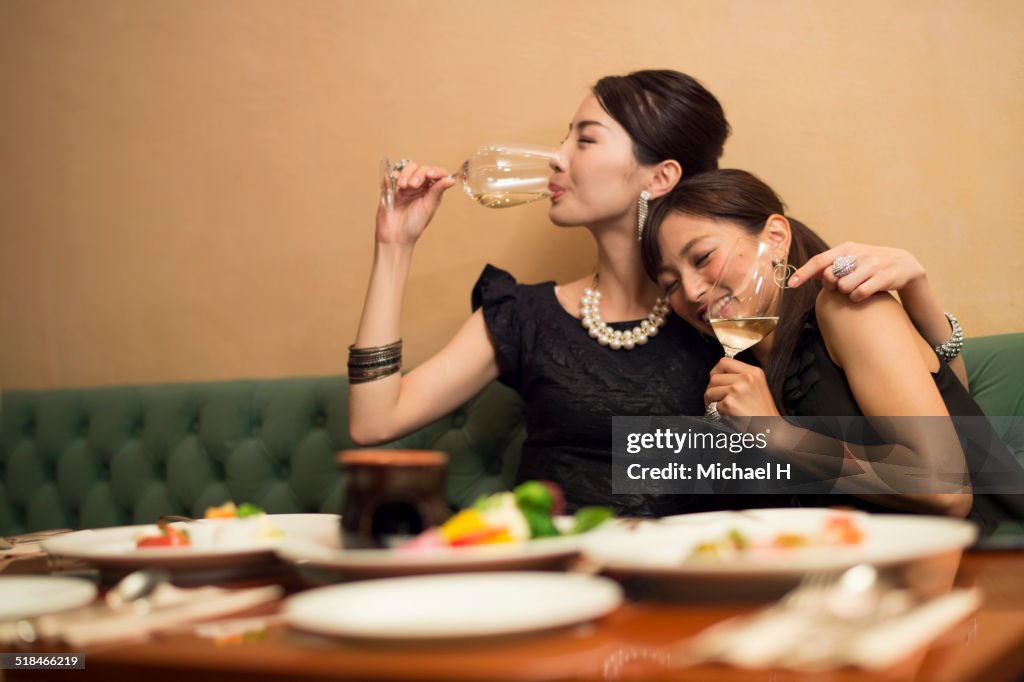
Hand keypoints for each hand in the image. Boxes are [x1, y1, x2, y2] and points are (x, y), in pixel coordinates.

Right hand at [376, 161, 454, 244]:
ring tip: (403, 187)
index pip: (437, 174)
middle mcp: (419, 187)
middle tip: (413, 185)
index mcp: (431, 191)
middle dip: (418, 175)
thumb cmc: (414, 225)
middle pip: (421, 169)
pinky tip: (396, 186)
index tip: (430, 175)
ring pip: (407, 168)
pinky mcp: (391, 187)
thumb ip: (437, 191)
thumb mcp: (428, 207)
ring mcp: (405, 186)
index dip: (435, 171)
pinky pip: (392, 174)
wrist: (395, 235)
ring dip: (406, 174)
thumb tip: (451, 179)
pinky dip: (394, 176)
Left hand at [705, 356, 780, 416]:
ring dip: (711, 401)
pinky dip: (718, 413)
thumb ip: (741, 378)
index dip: (716, 371)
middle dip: (711, 389)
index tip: (715, 381)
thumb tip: (716, 376)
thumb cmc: (763, 412)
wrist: (771, 430)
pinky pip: (714, 406)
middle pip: (714, 377)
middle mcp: (746, 378)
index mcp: (754, 372)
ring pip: (710, 391)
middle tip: (715, 400)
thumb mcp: (757, 386)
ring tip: (721, 408)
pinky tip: (729, 416)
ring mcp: (737, 390)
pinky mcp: (730, 403)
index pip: (725, 362)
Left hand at [788, 242, 925, 301]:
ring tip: (855, 289)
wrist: (903, 265)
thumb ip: (828, 266)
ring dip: (846, 293)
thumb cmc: (869, 265)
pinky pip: (859, 293)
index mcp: (847, 248)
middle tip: (840, 286)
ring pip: (844, 287)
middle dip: (831, 286)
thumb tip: (802, 274)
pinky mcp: (883, 277)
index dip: (804, 273)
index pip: (819, 260)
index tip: (791, 284)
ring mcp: (872, 264)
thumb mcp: (850, 260)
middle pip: (830, 276)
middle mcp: (858, 253)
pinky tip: (863, 295)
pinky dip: (857, 297)